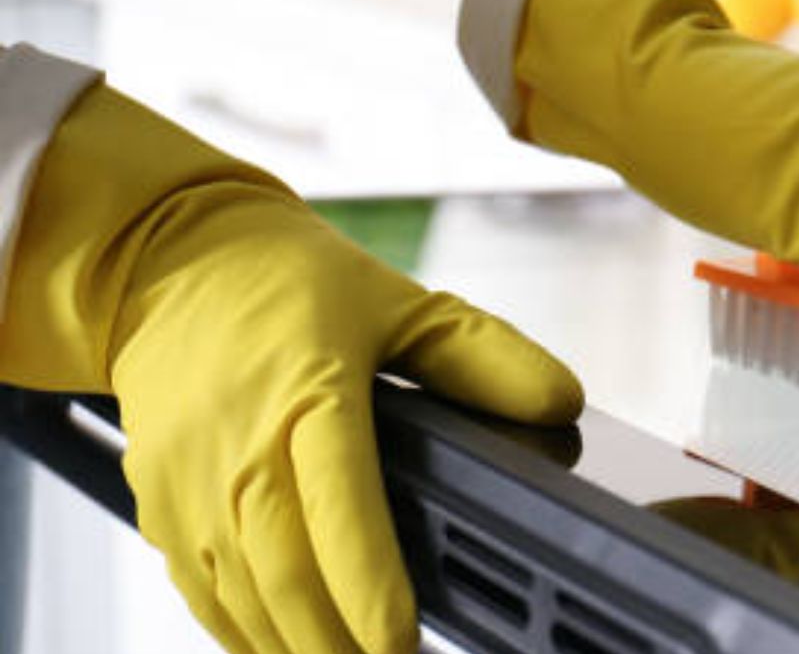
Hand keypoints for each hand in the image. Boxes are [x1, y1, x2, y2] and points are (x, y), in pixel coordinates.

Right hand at [0, 85, 583, 653]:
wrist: (164, 263)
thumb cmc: (288, 282)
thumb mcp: (399, 301)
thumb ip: (483, 355)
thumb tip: (560, 403)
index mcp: (307, 392)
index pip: (338, 501)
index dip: (368, 580)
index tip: (401, 637)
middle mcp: (238, 445)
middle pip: (285, 569)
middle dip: (337, 639)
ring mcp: (189, 481)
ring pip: (241, 592)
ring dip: (295, 645)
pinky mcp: (157, 502)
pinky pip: (200, 589)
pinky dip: (244, 631)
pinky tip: (289, 648)